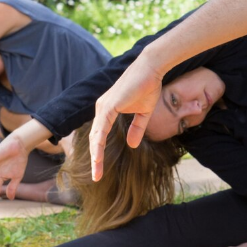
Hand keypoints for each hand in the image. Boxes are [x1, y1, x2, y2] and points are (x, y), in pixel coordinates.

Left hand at [88, 55, 165, 180]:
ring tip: (97, 172)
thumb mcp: (143, 113)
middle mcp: (101, 109)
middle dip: (95, 159)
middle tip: (97, 176)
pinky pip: (101, 130)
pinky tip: (98, 157)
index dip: (100, 153)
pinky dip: (99, 145)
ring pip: (96, 137)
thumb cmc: (147, 87)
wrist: (151, 70)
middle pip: (95, 139)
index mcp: (107, 111)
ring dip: (96, 156)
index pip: (100, 136)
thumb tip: (132, 145)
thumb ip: (137, 128)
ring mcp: (103, 107)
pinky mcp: (108, 106)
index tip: (101, 168)